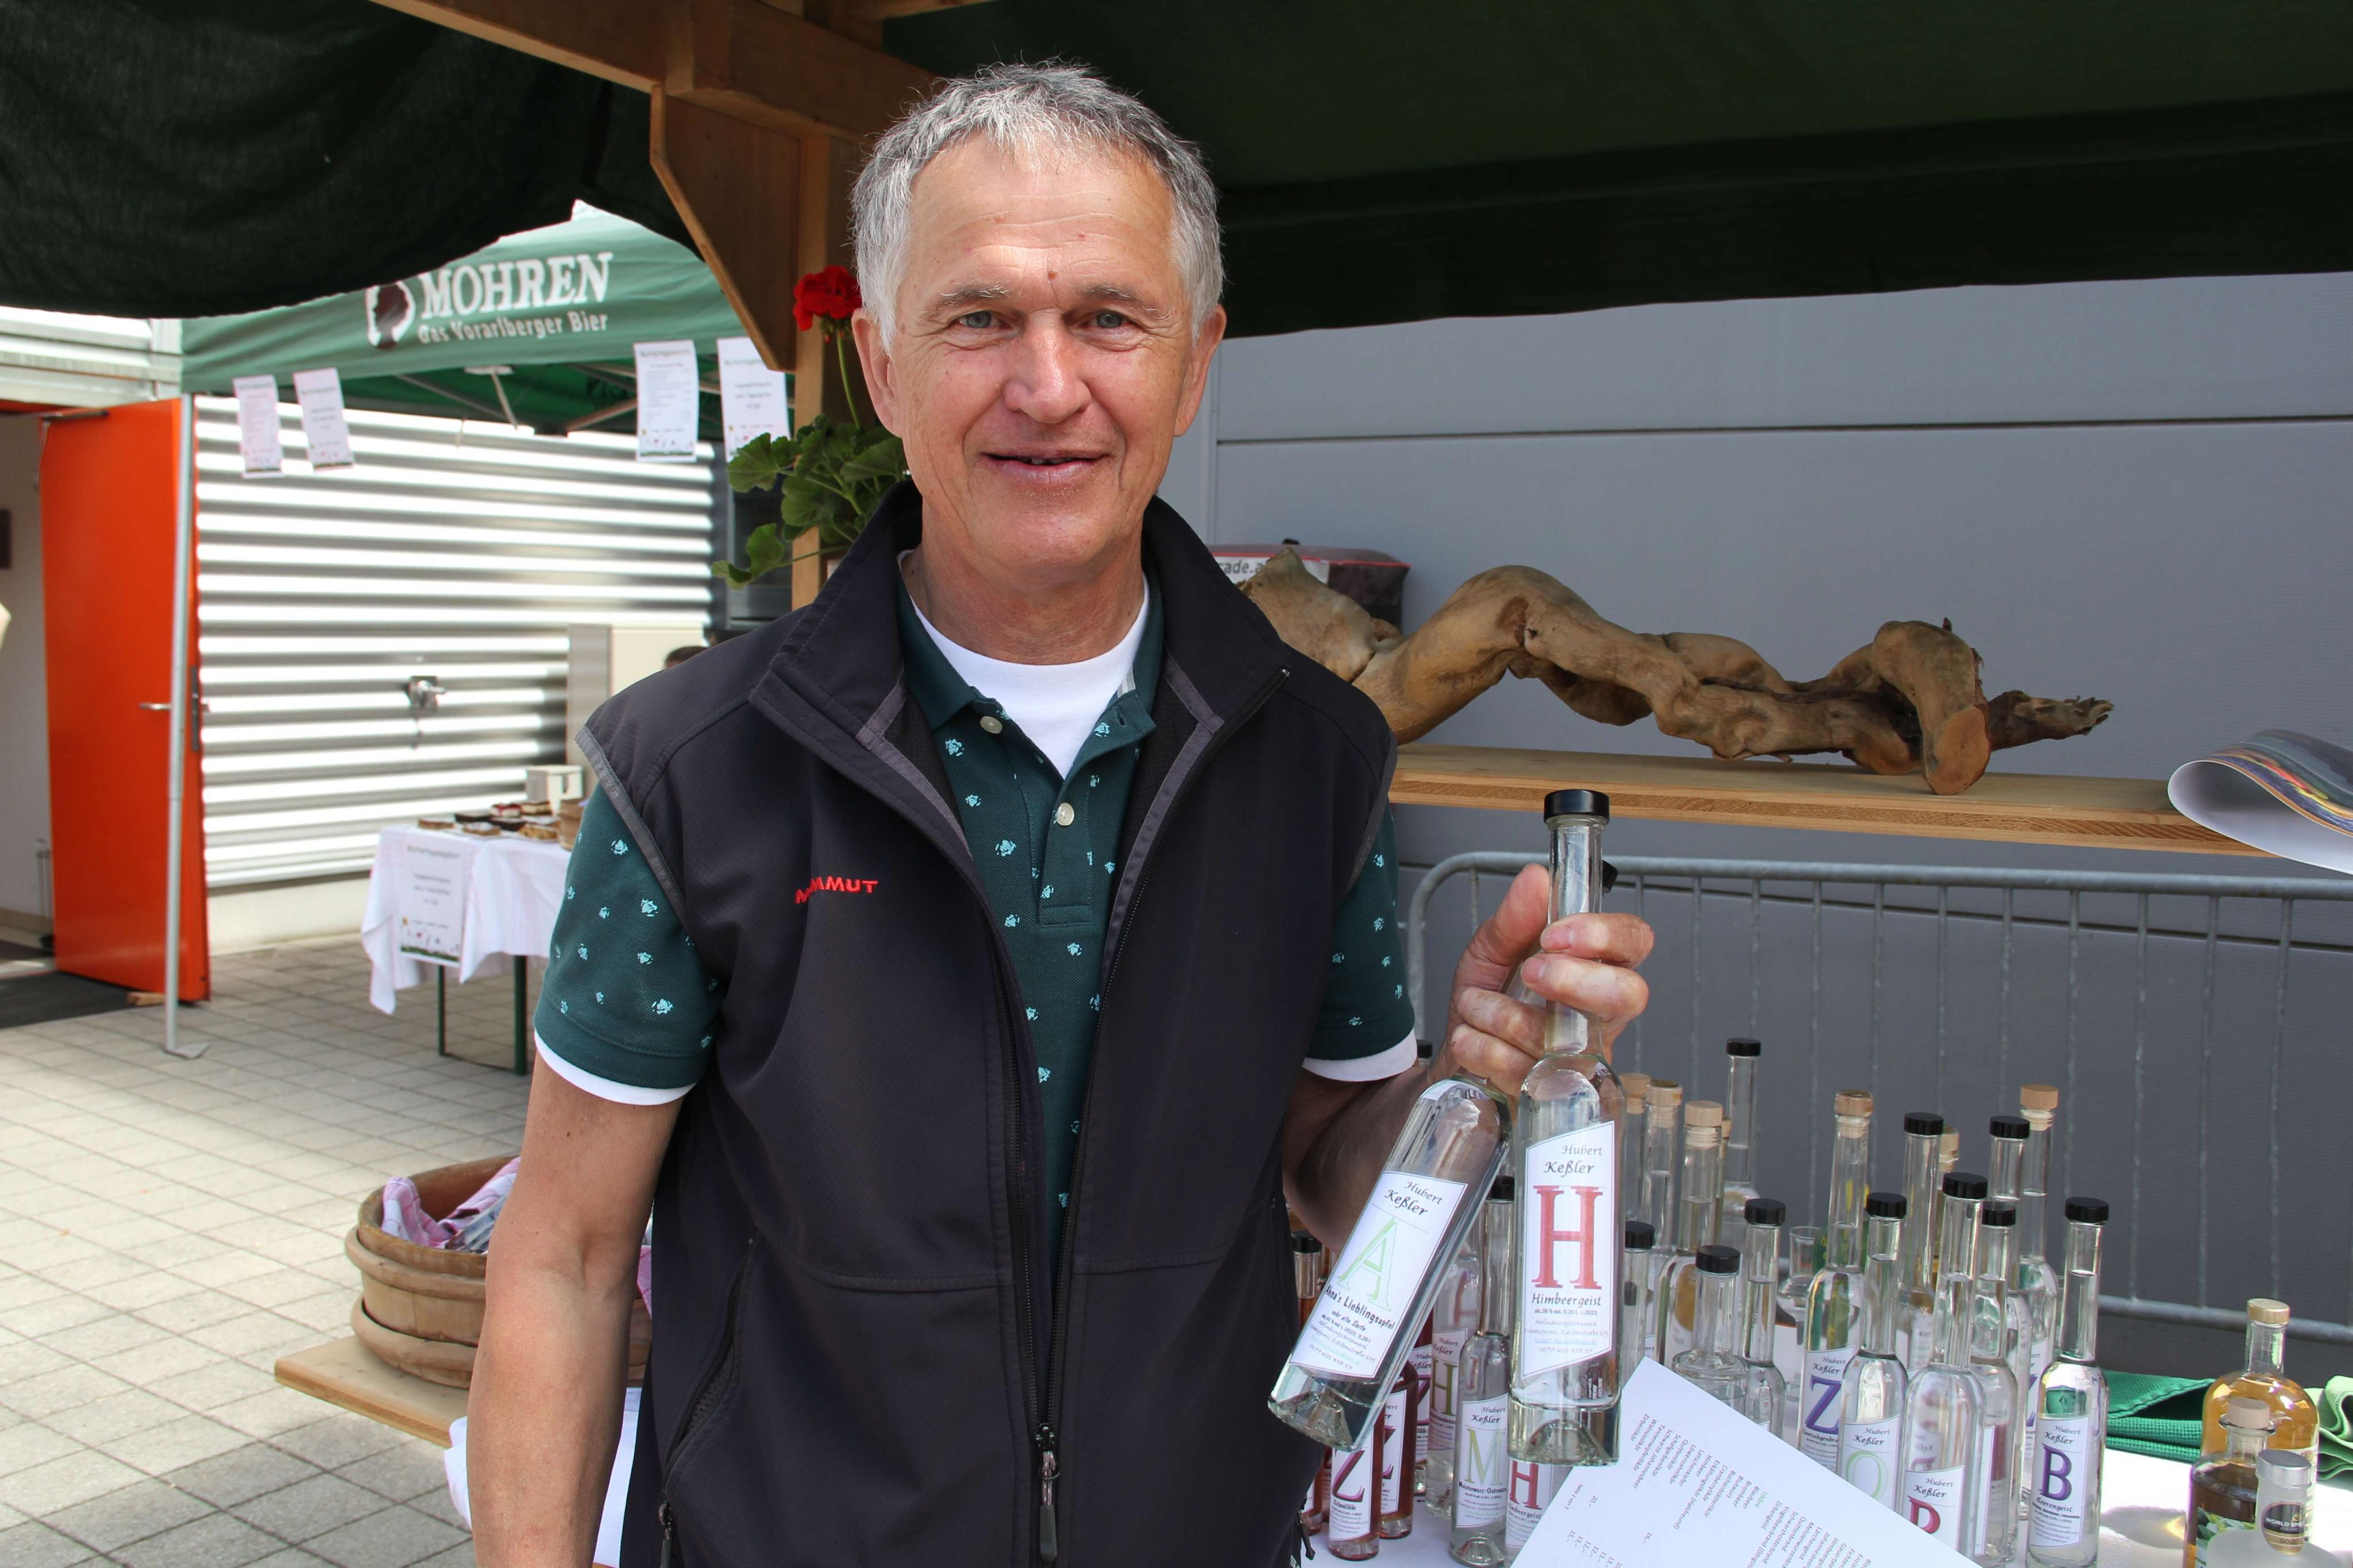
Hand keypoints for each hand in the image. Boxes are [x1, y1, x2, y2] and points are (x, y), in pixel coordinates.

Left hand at [1443, 864, 1651, 1096]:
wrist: (1452, 1061)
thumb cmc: (1486, 1005)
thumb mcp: (1490, 952)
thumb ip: (1512, 919)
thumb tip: (1538, 879)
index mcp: (1593, 970)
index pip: (1633, 943)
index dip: (1604, 935)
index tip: (1554, 934)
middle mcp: (1598, 1017)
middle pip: (1630, 995)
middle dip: (1578, 979)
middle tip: (1532, 972)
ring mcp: (1580, 1060)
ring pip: (1570, 1040)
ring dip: (1506, 1015)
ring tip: (1475, 1005)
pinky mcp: (1553, 1096)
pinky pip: (1530, 1075)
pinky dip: (1487, 1049)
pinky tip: (1471, 1038)